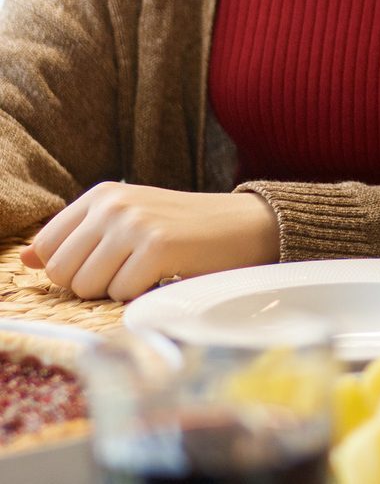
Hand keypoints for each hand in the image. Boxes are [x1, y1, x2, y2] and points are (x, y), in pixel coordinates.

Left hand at [22, 185, 279, 300]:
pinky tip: (165, 273)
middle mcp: (114, 204)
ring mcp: (135, 223)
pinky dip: (142, 293)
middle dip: (90, 282)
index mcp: (102, 193)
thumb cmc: (183, 228)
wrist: (245, 225)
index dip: (71, 266)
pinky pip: (121, 293)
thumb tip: (25, 260)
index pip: (46, 247)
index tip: (106, 262)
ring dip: (115, 289)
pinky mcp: (157, 246)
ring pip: (87, 287)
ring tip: (147, 269)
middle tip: (128, 269)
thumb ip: (76, 238)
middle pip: (61, 272)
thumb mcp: (126, 221)